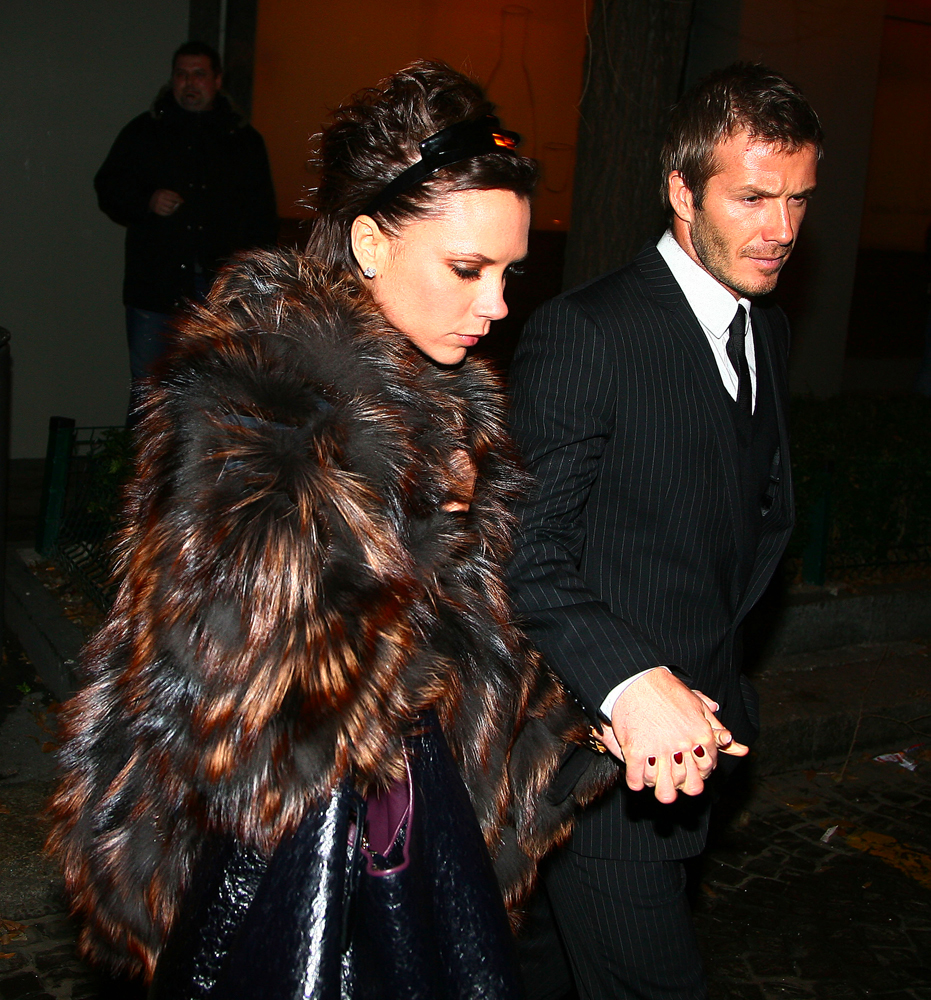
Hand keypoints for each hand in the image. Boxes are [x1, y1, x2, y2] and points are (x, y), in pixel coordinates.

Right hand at [149, 189, 183, 215]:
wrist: (148, 198)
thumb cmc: (159, 195)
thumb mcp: (165, 191)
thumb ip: (173, 194)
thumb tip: (182, 200)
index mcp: (161, 194)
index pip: (173, 198)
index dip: (178, 200)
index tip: (182, 201)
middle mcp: (159, 200)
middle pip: (172, 205)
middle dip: (176, 205)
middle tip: (176, 204)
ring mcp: (157, 206)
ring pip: (170, 210)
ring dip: (173, 209)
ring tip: (173, 207)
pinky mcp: (157, 211)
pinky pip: (166, 214)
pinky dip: (169, 213)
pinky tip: (169, 210)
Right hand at [600, 669, 746, 802]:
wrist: (636, 678)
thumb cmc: (667, 689)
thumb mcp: (697, 705)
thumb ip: (715, 728)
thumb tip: (742, 749)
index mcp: (701, 735)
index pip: (708, 769)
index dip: (700, 773)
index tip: (691, 770)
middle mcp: (683, 746)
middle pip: (690, 787)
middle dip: (683, 787)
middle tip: (674, 781)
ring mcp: (658, 750)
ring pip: (664, 789)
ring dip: (661, 788)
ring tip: (656, 782)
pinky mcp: (635, 751)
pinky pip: (637, 780)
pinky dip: (637, 782)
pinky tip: (637, 778)